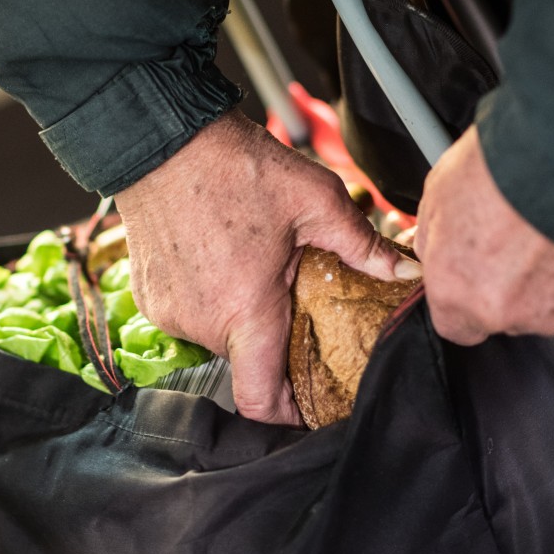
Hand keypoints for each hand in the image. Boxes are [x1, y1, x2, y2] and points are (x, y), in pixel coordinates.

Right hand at [114, 110, 404, 424]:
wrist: (162, 139)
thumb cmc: (232, 166)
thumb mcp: (315, 200)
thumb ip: (363, 245)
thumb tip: (405, 271)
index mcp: (244, 311)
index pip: (260, 402)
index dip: (290, 414)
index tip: (311, 401)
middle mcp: (200, 321)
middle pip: (248, 358)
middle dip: (276, 335)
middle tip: (296, 294)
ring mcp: (168, 310)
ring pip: (219, 334)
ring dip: (243, 313)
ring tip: (259, 267)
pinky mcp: (148, 294)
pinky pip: (190, 313)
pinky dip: (211, 297)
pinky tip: (225, 258)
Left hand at [414, 126, 553, 344]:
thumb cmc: (502, 169)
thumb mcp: (438, 197)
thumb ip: (433, 240)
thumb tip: (433, 253)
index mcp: (456, 293)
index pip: (454, 326)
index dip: (464, 300)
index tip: (472, 279)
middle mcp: (503, 313)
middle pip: (501, 316)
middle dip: (506, 287)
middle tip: (515, 242)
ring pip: (545, 308)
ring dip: (545, 282)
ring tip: (548, 235)